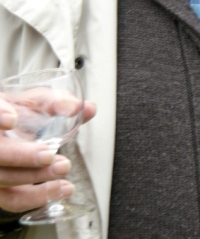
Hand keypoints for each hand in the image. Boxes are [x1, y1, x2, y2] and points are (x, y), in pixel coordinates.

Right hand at [0, 97, 95, 212]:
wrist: (8, 131)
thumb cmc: (19, 113)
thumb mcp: (35, 103)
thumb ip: (59, 103)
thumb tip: (89, 109)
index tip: (12, 120)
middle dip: (23, 156)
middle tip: (50, 155)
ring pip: (2, 178)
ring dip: (33, 176)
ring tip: (63, 168)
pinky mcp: (0, 187)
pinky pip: (11, 199)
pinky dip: (36, 197)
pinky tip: (61, 189)